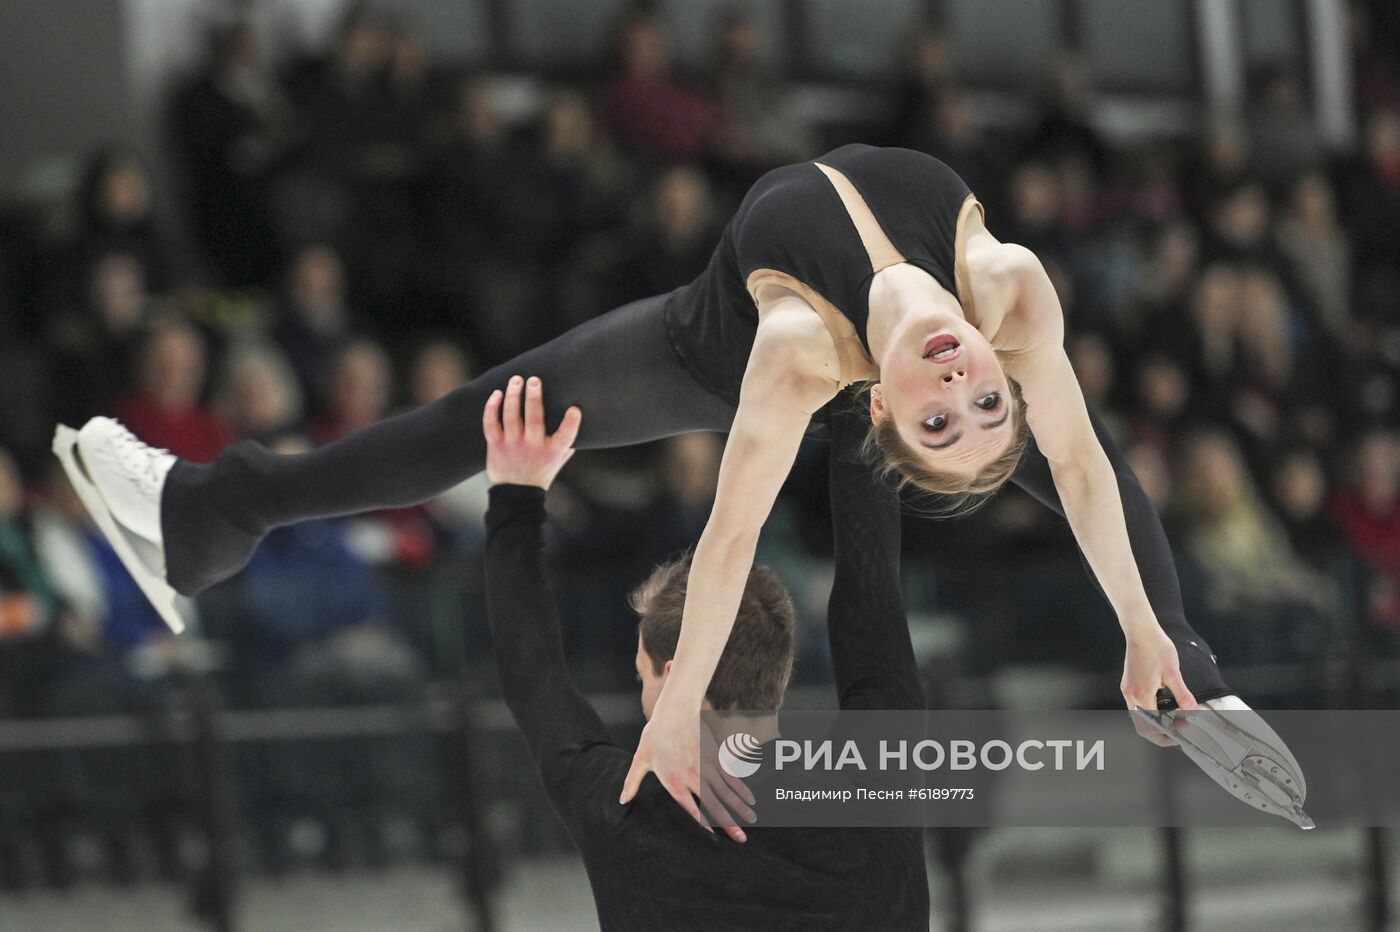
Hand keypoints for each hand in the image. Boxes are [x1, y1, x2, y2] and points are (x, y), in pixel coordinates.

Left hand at [482, 375, 581, 489]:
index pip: (565, 437)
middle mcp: (533, 447)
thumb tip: (578, 419)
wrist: (517, 495)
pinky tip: (497, 393)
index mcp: (552, 451)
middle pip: (534, 419)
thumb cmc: (541, 472)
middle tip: (534, 380)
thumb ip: (567, 442)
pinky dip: (492, 408)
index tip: (574, 409)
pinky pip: (491, 424)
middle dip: (534, 398)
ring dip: (513, 396)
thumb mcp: (559, 460)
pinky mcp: (496, 445)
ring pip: (511, 416)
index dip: (571, 423)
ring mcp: (513, 445)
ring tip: (516, 380)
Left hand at [620, 703, 755, 842]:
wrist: (675, 710)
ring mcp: (708, 767)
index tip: (715, 837)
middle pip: (715, 805)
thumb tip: (622, 800)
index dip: (704, 825)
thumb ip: (632, 782)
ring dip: (740, 807)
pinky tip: (750, 799)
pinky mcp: (716, 756)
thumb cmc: (655, 735)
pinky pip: (732, 776)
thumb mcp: (640, 759)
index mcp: (674, 782)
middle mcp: (694, 778)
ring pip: (727, 792)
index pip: (691, 810)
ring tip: (751, 820)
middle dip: (730, 823)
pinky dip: (742, 788)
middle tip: (742, 838)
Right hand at [1122, 626, 1196, 747]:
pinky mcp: (1128, 684)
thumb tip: (1193, 711)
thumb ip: (1183, 696)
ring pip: (1138, 718)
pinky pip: (1136, 706)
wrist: (1140, 631)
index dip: (1169, 732)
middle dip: (1159, 734)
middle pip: (1142, 727)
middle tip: (1175, 733)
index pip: (1154, 725)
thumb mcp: (1173, 673)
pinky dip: (1148, 713)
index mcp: (1142, 695)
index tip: (1181, 731)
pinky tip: (1160, 707)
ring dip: (1153, 724)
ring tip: (1170, 721)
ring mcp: (1128, 690)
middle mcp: (1131, 695)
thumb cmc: (1155, 647)